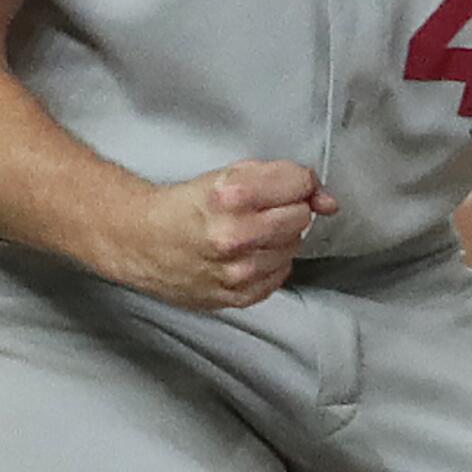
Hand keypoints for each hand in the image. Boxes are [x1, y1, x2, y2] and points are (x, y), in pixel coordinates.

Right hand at [124, 160, 337, 309]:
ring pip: (293, 248)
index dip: (297, 182)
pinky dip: (269, 263)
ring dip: (278, 238)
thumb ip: (282, 178)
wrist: (142, 242)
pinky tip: (246, 254)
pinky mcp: (237, 297)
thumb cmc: (187, 204)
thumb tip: (329, 202)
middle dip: (287, 209)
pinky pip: (279, 276)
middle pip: (300, 218)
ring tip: (250, 233)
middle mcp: (236, 236)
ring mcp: (237, 272)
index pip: (300, 185)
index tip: (286, 185)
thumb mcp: (229, 174)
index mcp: (232, 196)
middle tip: (261, 209)